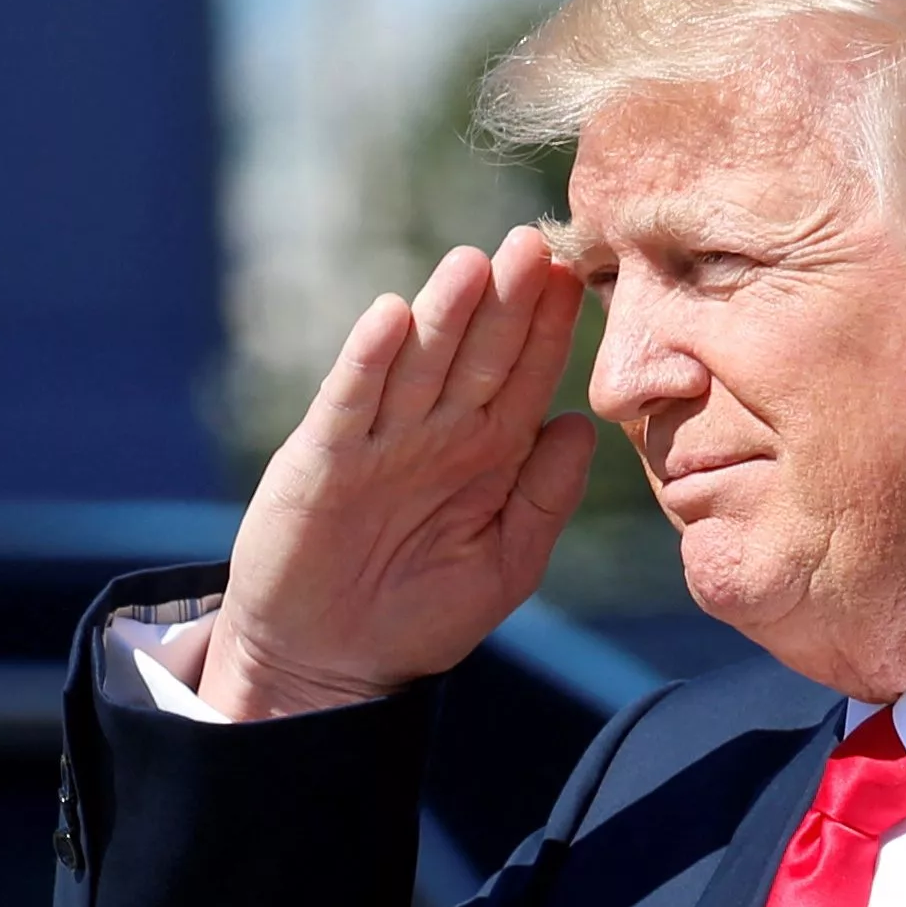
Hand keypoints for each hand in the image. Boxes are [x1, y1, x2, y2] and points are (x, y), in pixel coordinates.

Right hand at [199, 227, 597, 719]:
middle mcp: (435, 433)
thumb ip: (545, 498)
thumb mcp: (506, 564)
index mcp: (487, 453)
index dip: (548, 330)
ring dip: (443, 313)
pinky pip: (350, 402)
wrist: (333, 664)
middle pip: (475, 354)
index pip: (523, 376)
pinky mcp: (322, 460)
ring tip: (474, 262)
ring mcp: (378, 441)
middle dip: (505, 301)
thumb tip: (582, 428)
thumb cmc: (425, 616)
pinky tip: (391, 317)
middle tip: (534, 242)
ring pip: (417, 364)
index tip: (577, 278)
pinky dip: (369, 360)